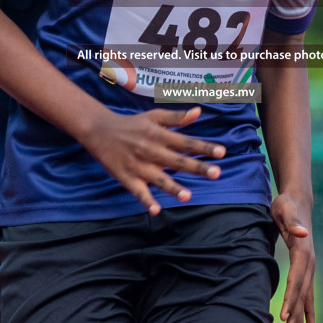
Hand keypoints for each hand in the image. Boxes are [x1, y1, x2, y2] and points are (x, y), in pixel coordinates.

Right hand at [81, 106, 224, 214]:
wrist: (100, 131)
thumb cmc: (132, 124)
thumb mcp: (154, 116)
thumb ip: (177, 117)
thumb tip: (199, 112)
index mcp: (159, 135)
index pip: (186, 142)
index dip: (204, 147)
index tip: (222, 152)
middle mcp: (151, 151)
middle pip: (177, 161)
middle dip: (197, 167)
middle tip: (216, 173)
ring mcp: (139, 166)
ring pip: (159, 179)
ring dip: (173, 188)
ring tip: (187, 196)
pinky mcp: (127, 178)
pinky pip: (138, 192)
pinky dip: (146, 201)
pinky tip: (156, 211)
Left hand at [271, 193, 315, 322]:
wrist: (297, 201)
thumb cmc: (287, 205)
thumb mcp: (285, 209)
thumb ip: (293, 222)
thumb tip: (302, 233)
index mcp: (304, 252)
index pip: (297, 280)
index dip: (290, 298)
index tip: (284, 316)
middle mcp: (310, 262)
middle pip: (302, 292)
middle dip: (296, 314)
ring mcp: (310, 266)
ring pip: (306, 296)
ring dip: (302, 317)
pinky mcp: (306, 267)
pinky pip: (306, 291)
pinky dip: (305, 308)